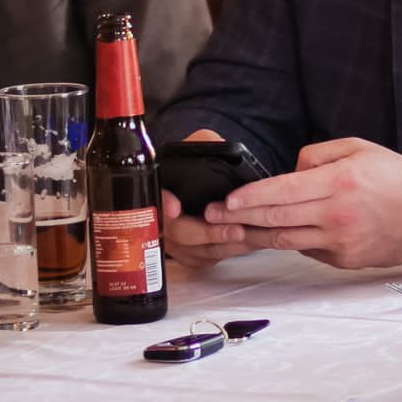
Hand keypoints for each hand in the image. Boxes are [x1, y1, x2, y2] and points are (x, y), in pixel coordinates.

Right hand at [158, 130, 266, 267]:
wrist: (204, 179)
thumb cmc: (201, 161)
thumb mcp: (201, 143)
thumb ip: (205, 143)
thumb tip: (216, 147)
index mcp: (158, 187)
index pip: (153, 200)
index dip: (164, 205)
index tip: (176, 206)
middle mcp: (161, 217)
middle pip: (177, 233)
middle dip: (208, 232)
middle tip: (234, 229)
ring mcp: (173, 238)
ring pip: (194, 250)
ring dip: (223, 245)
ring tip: (249, 237)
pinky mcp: (189, 252)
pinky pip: (204, 259)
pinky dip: (226, 252)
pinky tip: (248, 243)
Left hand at [209, 137, 401, 269]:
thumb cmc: (399, 179)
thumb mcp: (360, 149)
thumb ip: (318, 155)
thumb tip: (288, 170)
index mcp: (339, 183)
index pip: (281, 192)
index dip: (248, 198)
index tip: (224, 201)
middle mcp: (337, 215)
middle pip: (275, 220)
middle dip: (238, 219)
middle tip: (212, 217)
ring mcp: (340, 242)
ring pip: (284, 241)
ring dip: (253, 236)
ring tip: (231, 230)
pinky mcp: (344, 260)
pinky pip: (308, 249)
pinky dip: (290, 241)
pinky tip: (278, 234)